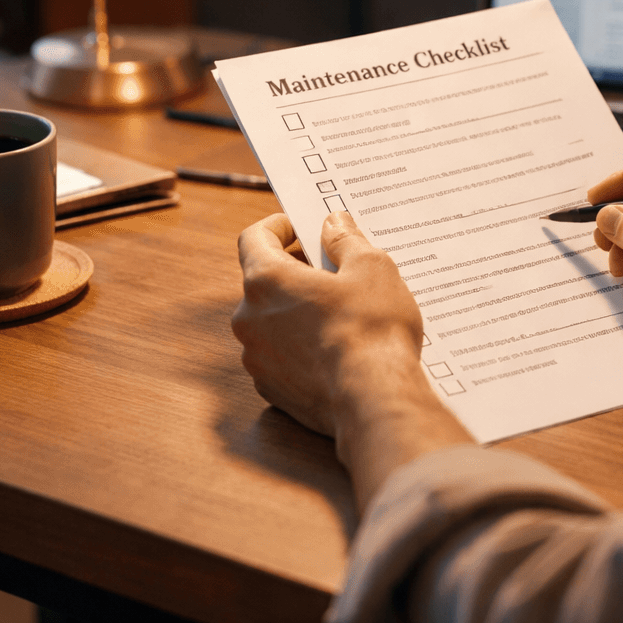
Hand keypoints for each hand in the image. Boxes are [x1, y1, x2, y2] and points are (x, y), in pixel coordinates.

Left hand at [234, 212, 472, 509]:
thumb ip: (346, 239)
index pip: (254, 238)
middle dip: (295, 271)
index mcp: (266, 280)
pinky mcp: (271, 389)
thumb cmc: (372, 330)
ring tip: (340, 312)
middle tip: (332, 269)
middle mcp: (249, 319)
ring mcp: (256, 359)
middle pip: (263, 281)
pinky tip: (335, 348)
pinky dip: (300, 347)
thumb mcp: (371, 267)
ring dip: (297, 311)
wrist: (373, 400)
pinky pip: (281, 356)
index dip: (276, 227)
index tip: (299, 226)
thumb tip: (334, 223)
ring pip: (272, 321)